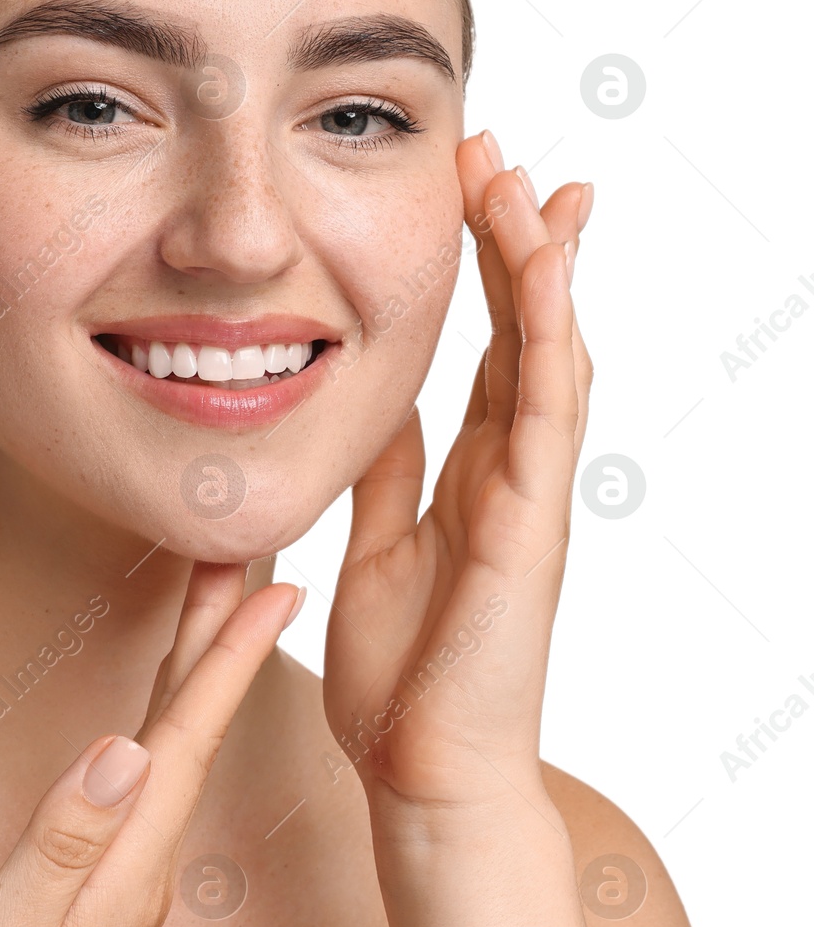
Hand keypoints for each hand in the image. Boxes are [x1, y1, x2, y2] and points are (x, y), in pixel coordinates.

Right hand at [0, 562, 305, 926]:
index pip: (186, 743)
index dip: (229, 658)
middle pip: (188, 733)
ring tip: (211, 604)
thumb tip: (124, 751)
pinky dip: (160, 722)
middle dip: (219, 639)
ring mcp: (118, 881)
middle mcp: (135, 871)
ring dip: (194, 671)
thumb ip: (60, 852)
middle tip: (246, 557)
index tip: (275, 588)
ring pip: (170, 752)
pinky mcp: (93, 883)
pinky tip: (158, 711)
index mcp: (123, 872)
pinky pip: (143, 781)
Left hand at [321, 130, 593, 813]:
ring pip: (548, 355)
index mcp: (472, 472)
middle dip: (519, 243)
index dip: (484, 270)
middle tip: (505, 157)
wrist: (420, 770)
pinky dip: (548, 335)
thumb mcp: (377, 542)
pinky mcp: (531, 523)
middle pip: (526, 332)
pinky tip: (545, 271)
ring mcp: (530, 493)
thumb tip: (382, 405)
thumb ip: (388, 474)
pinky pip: (546, 412)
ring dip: (540, 266)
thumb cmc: (402, 673)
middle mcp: (511, 470)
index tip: (472, 192)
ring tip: (529, 181)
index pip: (488, 347)